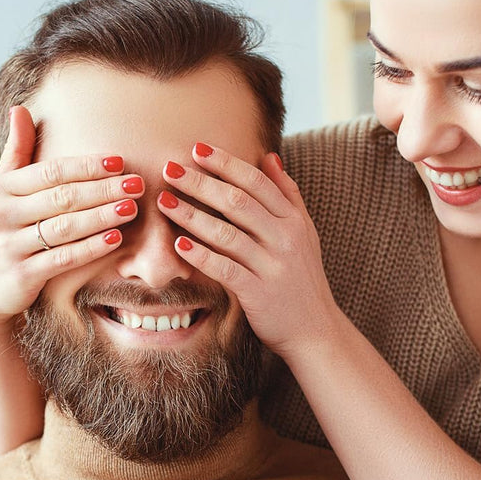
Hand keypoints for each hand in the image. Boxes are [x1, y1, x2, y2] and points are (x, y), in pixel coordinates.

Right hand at [0, 105, 144, 336]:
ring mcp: (10, 246)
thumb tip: (21, 108)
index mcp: (0, 190)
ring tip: (131, 207)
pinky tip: (116, 238)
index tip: (118, 161)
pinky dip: (91, 248)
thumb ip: (16, 154)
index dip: (85, 166)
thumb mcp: (0, 192)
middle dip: (102, 189)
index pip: (50, 172)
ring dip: (101, 216)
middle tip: (136, 183)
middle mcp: (2, 215)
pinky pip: (63, 258)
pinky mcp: (22, 276)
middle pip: (61, 198)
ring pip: (64, 227)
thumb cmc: (1, 232)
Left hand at [155, 144, 342, 360]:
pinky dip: (201, 255)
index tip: (197, 149)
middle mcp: (285, 239)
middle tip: (170, 168)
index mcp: (294, 221)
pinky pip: (225, 269)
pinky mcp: (259, 293)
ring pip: (227, 233)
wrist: (315, 330)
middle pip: (238, 202)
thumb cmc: (302, 279)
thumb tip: (269, 156)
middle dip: (201, 183)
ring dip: (192, 215)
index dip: (226, 164)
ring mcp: (272, 267)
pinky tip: (178, 244)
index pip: (257, 182)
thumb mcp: (304, 233)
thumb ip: (287, 195)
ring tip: (165, 201)